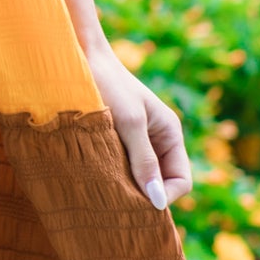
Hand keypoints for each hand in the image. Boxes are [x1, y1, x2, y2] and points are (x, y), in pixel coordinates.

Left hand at [83, 36, 191, 210]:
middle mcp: (157, 138)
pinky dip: (114, 175)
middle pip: (160, 182)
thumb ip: (144, 161)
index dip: (165, 196)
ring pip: (140, 176)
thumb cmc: (107, 84)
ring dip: (127, 185)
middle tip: (118, 202)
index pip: (181, 180)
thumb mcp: (129, 123)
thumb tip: (157, 202)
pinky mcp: (115, 138)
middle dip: (144, 194)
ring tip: (106, 190)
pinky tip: (97, 177)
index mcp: (170, 133)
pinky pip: (122, 166)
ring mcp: (136, 139)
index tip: (138, 203)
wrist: (79, 56)